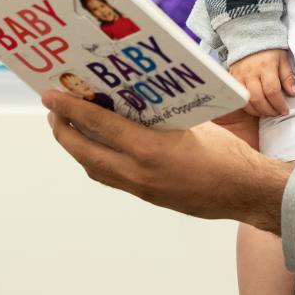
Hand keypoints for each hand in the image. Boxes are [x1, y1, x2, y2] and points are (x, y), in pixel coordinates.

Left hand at [42, 90, 292, 232]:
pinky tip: (101, 147)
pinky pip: (111, 177)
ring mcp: (140, 188)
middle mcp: (138, 172)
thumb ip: (161, 116)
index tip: (50, 97)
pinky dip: (98, 161)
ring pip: (94, 169)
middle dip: (63, 132)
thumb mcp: (193, 123)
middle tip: (53, 112)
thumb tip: (138, 99)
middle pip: (84, 153)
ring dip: (77, 149)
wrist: (244, 192)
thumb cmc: (226, 152)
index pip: (98, 125)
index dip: (70, 110)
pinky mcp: (147, 197)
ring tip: (71, 128)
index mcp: (149, 149)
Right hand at [229, 48, 294, 117]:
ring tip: (267, 111)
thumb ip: (287, 77)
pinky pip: (238, 98)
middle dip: (269, 110)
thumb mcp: (282, 59)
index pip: (272, 91)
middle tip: (276, 113)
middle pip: (258, 99)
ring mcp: (239, 77)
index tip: (285, 110)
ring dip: (257, 111)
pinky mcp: (232, 80)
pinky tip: (255, 107)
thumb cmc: (269, 50)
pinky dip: (247, 106)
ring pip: (246, 101)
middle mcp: (251, 73)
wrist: (249, 39)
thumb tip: (293, 93)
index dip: (279, 104)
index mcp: (265, 66)